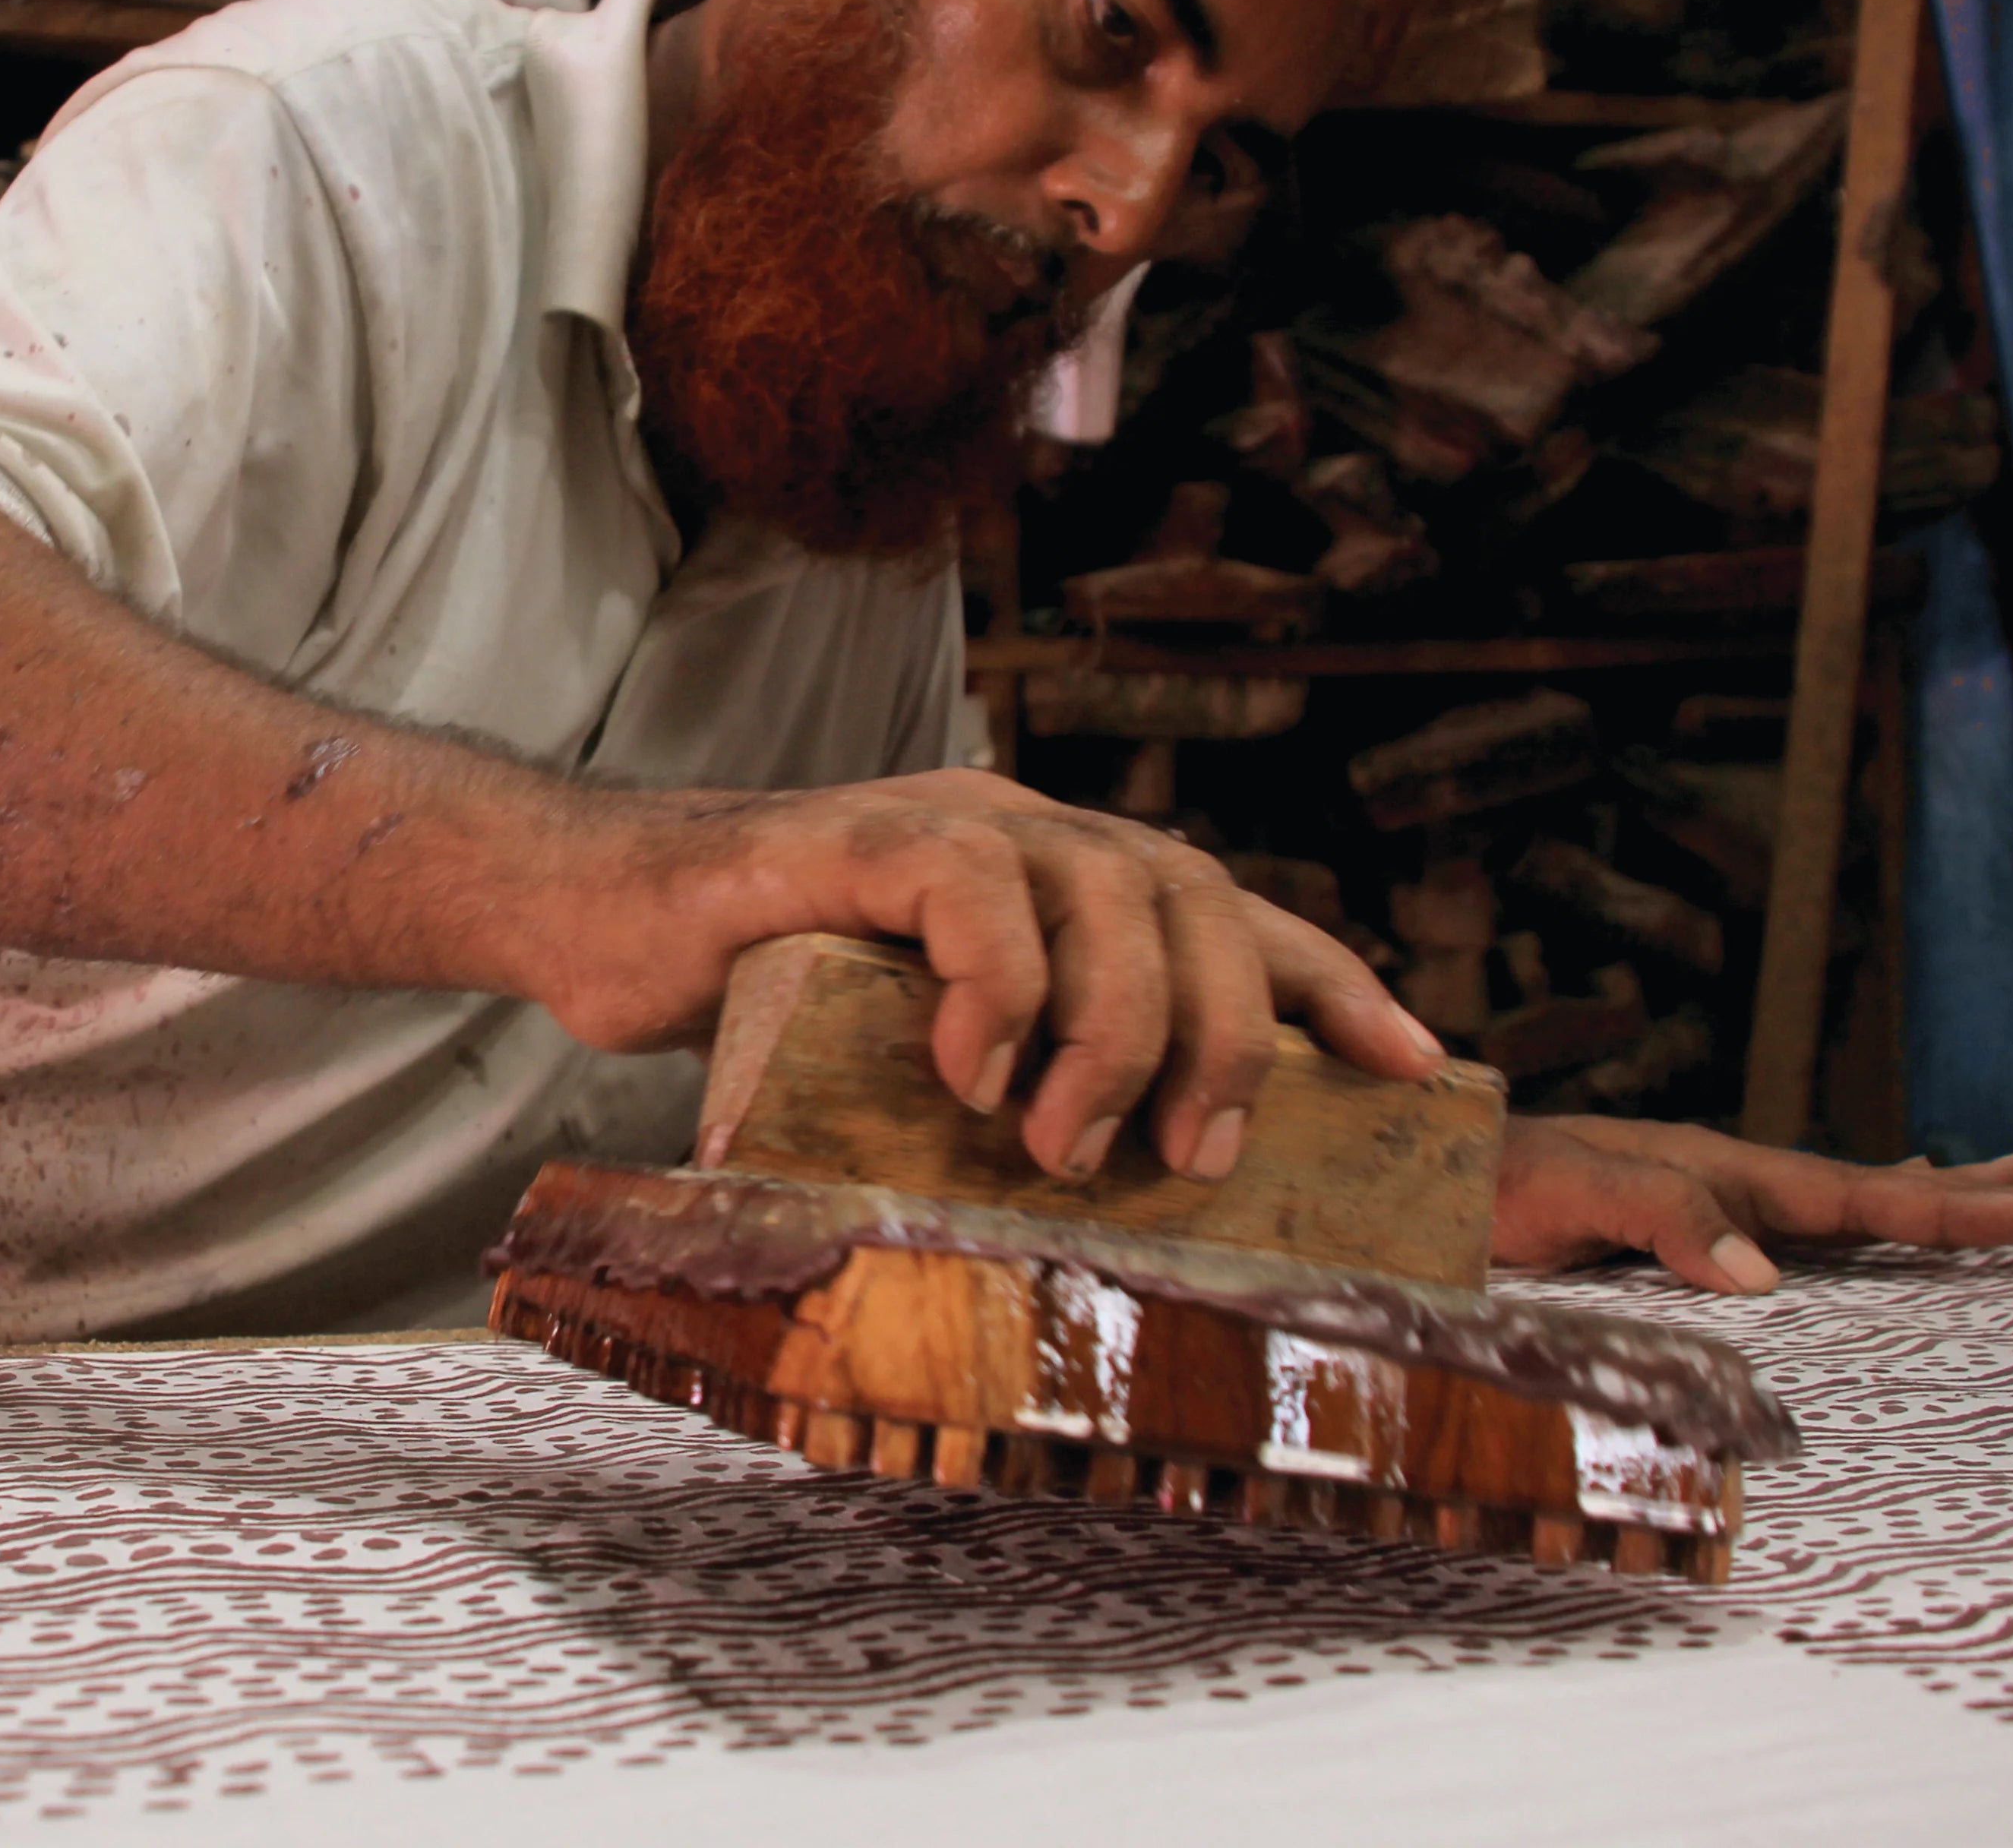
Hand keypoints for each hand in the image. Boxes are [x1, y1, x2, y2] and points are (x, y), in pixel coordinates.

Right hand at [533, 768, 1443, 1185]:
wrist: (597, 913)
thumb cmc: (760, 994)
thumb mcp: (919, 1040)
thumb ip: (1015, 1073)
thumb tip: (1116, 1193)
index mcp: (1057, 870)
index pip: (1232, 905)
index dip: (1330, 981)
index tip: (1415, 1064)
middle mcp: (1021, 823)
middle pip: (1196, 896)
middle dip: (1223, 1037)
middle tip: (1189, 1159)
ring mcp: (942, 819)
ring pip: (1103, 892)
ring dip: (1111, 1035)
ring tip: (1059, 1144)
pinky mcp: (854, 837)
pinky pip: (972, 890)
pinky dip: (995, 986)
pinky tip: (965, 1067)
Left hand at [1494, 1115, 2012, 1293]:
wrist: (1419, 1179)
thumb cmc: (1484, 1186)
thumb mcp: (1571, 1189)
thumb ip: (1665, 1217)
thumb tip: (1768, 1275)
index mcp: (1717, 1172)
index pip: (1859, 1193)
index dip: (1953, 1204)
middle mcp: (1721, 1181)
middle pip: (1865, 1189)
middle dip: (1960, 1196)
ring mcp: (1699, 1201)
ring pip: (1832, 1201)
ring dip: (1910, 1197)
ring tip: (1987, 1186)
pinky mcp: (1667, 1228)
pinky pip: (1782, 1226)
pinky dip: (1837, 1223)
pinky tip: (1845, 1234)